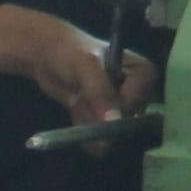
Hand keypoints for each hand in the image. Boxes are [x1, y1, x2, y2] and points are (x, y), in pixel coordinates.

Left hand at [0, 4, 150, 125]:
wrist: (46, 56)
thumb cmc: (69, 52)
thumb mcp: (85, 67)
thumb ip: (100, 92)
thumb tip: (115, 121)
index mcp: (144, 73)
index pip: (140, 102)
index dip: (119, 107)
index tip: (98, 99)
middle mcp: (138, 93)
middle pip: (128, 122)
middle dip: (101, 118)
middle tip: (83, 98)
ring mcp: (121, 108)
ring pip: (112, 133)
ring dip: (90, 122)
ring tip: (78, 100)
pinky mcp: (105, 119)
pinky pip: (100, 138)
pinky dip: (84, 127)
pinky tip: (76, 108)